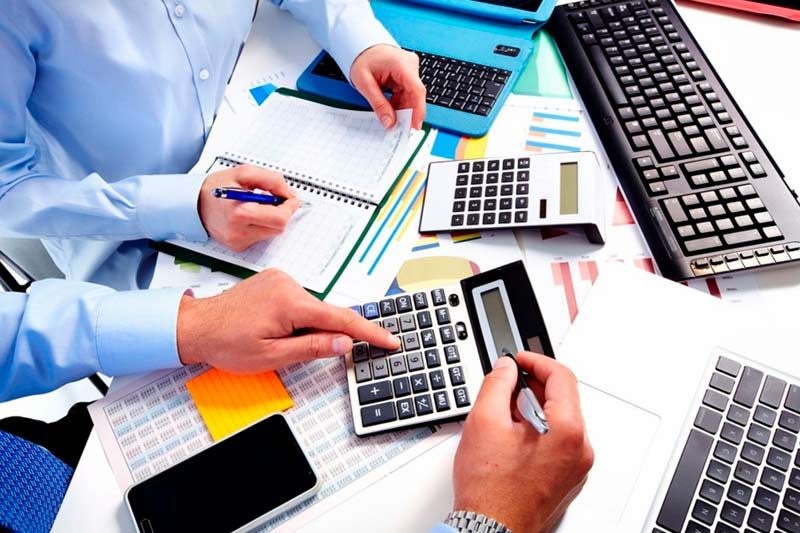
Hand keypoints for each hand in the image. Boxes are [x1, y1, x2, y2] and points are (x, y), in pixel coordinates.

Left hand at [176, 269, 399, 371]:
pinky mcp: (275, 280)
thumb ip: (313, 347)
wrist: (196, 326)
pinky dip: (301, 318)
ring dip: (310, 327)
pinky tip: (280, 331)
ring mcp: (281, 279)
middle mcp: (289, 284)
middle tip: (304, 352)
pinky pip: (300, 301)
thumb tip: (345, 343)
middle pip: (327, 313)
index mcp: (290, 303)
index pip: (341, 319)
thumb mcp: (273, 356)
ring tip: (280, 343)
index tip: (390, 340)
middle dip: (328, 335)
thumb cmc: (227, 343)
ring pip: (313, 308)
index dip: (369, 332)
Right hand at [198, 164, 299, 251]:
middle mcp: (239, 231)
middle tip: (276, 199)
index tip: (290, 197)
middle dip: (282, 211)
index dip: (290, 206)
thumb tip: (287, 191)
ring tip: (258, 205)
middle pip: (279, 227)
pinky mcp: (238, 246)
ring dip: (271, 218)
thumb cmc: (215, 188)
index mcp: (240, 213)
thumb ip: (269, 180)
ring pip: (271, 232)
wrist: (191, 205)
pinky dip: (261, 225)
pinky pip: (260, 236)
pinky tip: (249, 215)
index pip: (279, 218)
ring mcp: (238, 241)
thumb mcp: (243, 173)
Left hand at [350, 44, 425, 128]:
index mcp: (401, 64)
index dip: (418, 110)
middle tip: (400, 129)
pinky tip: (392, 110)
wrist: (360, 46)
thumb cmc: (362, 59)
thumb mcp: (365, 84)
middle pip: (415, 94)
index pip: (417, 89)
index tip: (415, 126)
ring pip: (412, 96)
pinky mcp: (407, 74)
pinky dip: (400, 103)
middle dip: (409, 113)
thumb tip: (389, 123)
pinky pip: (407, 93)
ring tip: (392, 120)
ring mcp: (410, 69)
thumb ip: (378, 104)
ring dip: (403, 109)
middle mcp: (410, 65)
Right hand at [452, 352, 593, 532]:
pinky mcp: (567, 479)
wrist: (490, 529)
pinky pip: (557, 443)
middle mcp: (580, 450)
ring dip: (533, 411)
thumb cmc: (490, 489)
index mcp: (567, 431)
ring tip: (503, 420)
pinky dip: (538, 432)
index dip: (536, 361)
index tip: (519, 359)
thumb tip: (506, 368)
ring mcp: (576, 467)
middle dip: (532, 388)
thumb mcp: (484, 421)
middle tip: (505, 388)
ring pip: (559, 421)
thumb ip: (497, 383)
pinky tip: (511, 440)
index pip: (562, 377)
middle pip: (563, 399)